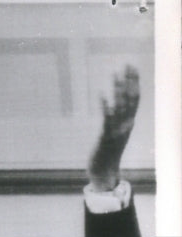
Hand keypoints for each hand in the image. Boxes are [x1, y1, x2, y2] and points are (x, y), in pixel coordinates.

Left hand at [87, 65, 139, 190]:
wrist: (105, 172)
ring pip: (120, 106)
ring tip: (115, 75)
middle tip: (126, 64)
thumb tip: (119, 105)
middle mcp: (126, 124)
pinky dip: (105, 106)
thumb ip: (119, 120)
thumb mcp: (117, 132)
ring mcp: (117, 131)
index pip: (135, 98)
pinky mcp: (105, 138)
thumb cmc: (108, 151)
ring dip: (118, 90)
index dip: (134, 82)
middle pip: (130, 99)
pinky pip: (106, 120)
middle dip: (129, 81)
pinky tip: (102, 94)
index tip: (133, 67)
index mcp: (129, 122)